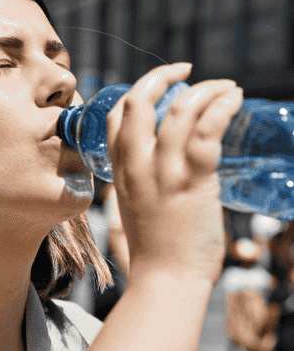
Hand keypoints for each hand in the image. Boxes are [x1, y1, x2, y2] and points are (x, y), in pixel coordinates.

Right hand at [106, 63, 242, 285]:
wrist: (166, 280)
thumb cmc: (152, 254)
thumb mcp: (128, 213)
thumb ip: (131, 189)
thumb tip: (140, 177)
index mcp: (119, 172)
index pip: (116, 117)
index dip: (135, 93)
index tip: (159, 88)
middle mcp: (136, 166)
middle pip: (139, 101)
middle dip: (162, 76)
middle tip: (186, 70)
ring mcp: (163, 172)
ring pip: (179, 110)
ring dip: (205, 89)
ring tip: (226, 86)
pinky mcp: (193, 181)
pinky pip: (207, 130)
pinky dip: (222, 106)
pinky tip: (235, 99)